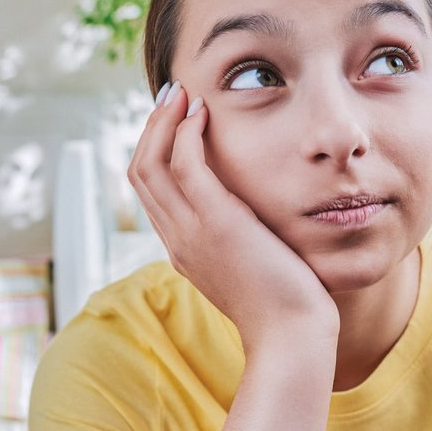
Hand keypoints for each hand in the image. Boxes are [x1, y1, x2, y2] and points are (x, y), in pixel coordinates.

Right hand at [127, 82, 339, 351]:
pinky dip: (186, 133)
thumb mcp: (253, 268)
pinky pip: (185, 165)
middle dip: (152, 129)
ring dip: (163, 122)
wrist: (291, 336)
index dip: (155, 152)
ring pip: (150, 165)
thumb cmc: (286, 306)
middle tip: (171, 96)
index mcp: (183, 250)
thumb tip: (253, 221)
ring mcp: (191, 232)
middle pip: (140, 173)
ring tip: (181, 94)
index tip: (174, 122)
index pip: (151, 193)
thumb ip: (241, 242)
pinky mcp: (216, 223)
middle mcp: (177, 240)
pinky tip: (203, 113)